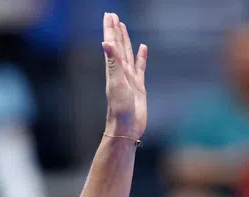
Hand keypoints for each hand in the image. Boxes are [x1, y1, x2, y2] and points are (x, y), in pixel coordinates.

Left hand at [101, 13, 147, 139]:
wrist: (126, 128)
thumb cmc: (119, 109)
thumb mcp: (116, 83)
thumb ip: (112, 62)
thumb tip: (105, 43)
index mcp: (114, 69)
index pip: (111, 44)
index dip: (110, 29)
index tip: (109, 15)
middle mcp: (120, 72)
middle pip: (118, 46)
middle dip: (115, 30)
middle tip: (113, 16)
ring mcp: (129, 78)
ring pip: (127, 54)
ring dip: (125, 40)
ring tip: (123, 26)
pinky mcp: (138, 86)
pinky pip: (140, 67)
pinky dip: (141, 57)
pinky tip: (143, 48)